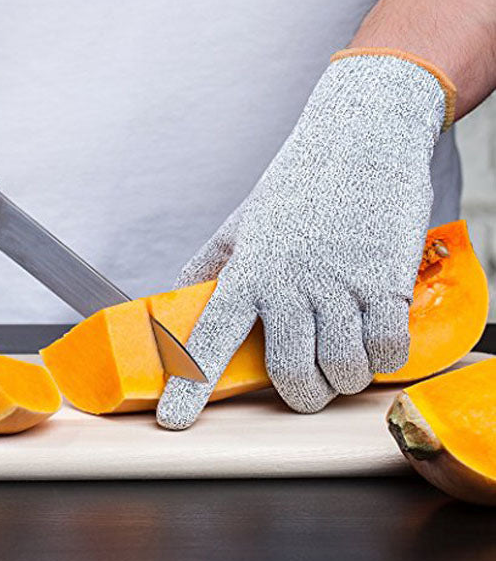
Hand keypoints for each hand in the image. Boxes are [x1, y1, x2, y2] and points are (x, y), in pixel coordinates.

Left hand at [157, 50, 453, 427]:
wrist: (359, 138)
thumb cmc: (298, 182)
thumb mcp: (243, 220)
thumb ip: (212, 262)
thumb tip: (181, 293)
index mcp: (248, 270)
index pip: (210, 339)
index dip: (190, 386)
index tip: (174, 421)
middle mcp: (289, 284)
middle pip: (292, 378)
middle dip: (302, 393)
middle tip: (308, 380)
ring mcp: (339, 285)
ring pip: (341, 371)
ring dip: (343, 377)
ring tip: (343, 353)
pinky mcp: (385, 283)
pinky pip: (386, 351)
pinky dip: (381, 356)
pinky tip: (374, 333)